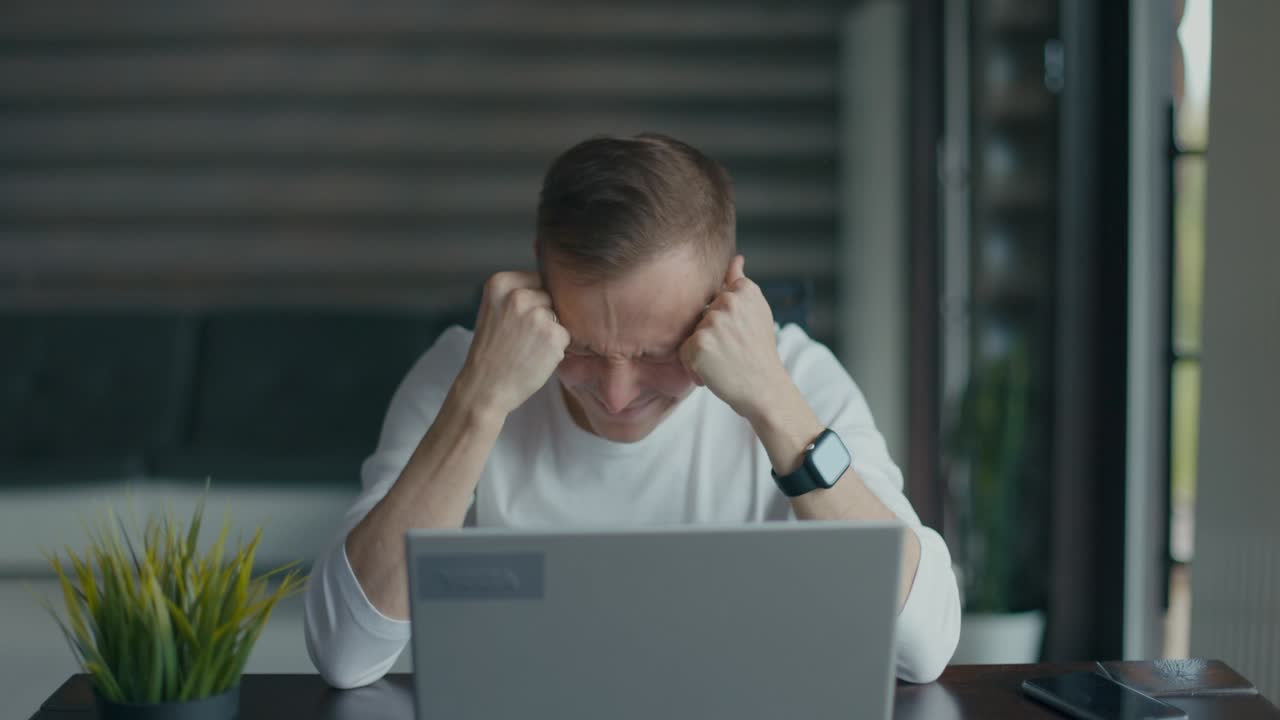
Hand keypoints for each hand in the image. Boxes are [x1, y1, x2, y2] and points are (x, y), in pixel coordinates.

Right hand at [457, 271, 569, 415]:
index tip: (518, 319)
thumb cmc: (492, 351)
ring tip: (528, 348)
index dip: (534, 301)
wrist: (484, 388)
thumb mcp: (494, 309)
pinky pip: (567, 335)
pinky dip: (556, 348)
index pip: (538, 278)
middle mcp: (518, 295)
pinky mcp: (553, 335)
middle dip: (544, 315)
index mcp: (500, 283)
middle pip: (550, 296)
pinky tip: (536, 357)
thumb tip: (556, 281)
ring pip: (559, 316)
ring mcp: (536, 315)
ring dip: (551, 331)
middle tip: (522, 337)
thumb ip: (518, 292)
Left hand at [679, 255, 788, 420]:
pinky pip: (684, 353)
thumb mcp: (756, 311)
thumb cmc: (758, 351)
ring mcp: (712, 322)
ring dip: (702, 351)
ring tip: (725, 361)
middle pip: (701, 315)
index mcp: (743, 290)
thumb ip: (740, 283)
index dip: (724, 321)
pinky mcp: (699, 344)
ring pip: (691, 334)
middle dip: (711, 335)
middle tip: (734, 350)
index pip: (715, 297)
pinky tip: (715, 372)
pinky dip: (694, 367)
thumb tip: (736, 258)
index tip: (741, 334)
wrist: (765, 389)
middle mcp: (728, 302)